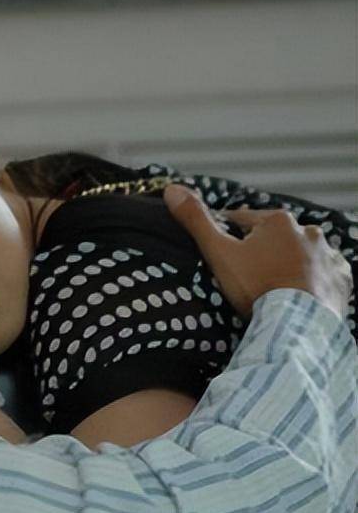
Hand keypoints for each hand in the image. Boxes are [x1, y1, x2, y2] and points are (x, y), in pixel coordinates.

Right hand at [164, 185, 351, 317]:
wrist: (296, 323)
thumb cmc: (256, 286)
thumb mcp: (219, 252)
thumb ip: (196, 221)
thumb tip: (171, 188)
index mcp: (276, 221)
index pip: (243, 220)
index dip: (227, 234)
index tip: (220, 251)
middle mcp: (307, 232)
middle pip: (275, 235)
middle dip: (262, 248)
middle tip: (247, 272)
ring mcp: (327, 255)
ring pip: (302, 252)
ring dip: (290, 261)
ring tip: (274, 283)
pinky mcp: (340, 279)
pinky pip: (325, 273)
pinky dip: (313, 279)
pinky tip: (301, 292)